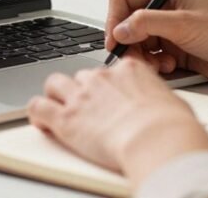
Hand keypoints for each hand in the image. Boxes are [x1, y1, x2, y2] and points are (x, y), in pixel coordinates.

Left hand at [28, 58, 207, 183]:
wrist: (156, 139)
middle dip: (82, 89)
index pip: (111, 69)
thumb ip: (157, 98)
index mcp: (128, 70)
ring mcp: (81, 96)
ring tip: (59, 108)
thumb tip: (161, 106)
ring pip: (55, 83)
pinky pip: (38, 107)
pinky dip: (36, 113)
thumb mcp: (171, 102)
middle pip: (82, 76)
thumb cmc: (170, 125)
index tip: (109, 93)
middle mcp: (101, 78)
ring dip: (56, 95)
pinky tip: (40, 121)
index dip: (108, 83)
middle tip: (87, 106)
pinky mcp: (65, 118)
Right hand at [106, 0, 207, 87]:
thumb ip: (147, 24)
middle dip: (130, 43)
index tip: (115, 40)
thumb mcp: (185, 24)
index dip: (115, 19)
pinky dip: (155, 66)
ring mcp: (170, 31)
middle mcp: (165, 9)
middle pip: (127, 25)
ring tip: (161, 64)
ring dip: (144, 57)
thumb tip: (119, 30)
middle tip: (136, 59)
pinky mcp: (176, 51)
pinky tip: (170, 67)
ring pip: (137, 44)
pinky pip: (151, 59)